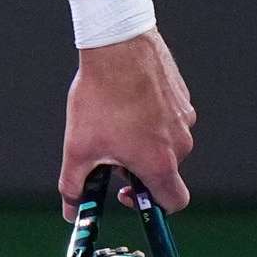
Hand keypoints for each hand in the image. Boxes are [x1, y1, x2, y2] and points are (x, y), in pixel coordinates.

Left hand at [59, 29, 194, 210]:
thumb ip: (74, 186)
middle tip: (110, 152)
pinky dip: (150, 118)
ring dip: (144, 142)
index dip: (153, 207)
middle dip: (138, 168)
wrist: (117, 45)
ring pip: (166, 143)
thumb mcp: (78, 149)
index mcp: (160, 162)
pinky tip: (125, 101)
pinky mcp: (182, 96)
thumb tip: (72, 211)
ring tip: (115, 121)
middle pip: (165, 171)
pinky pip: (169, 118)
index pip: (174, 203)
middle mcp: (180, 142)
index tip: (128, 194)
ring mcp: (184, 117)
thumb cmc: (101, 97)